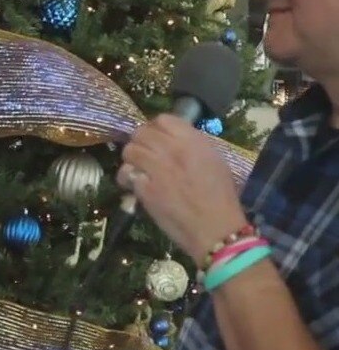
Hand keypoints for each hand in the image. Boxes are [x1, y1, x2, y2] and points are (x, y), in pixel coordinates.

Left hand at [117, 114, 246, 265]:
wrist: (217, 229)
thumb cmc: (221, 197)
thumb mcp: (214, 161)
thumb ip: (192, 145)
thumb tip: (171, 139)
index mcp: (192, 141)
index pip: (162, 119)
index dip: (155, 127)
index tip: (156, 137)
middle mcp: (172, 150)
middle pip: (141, 132)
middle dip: (140, 142)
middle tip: (144, 154)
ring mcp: (157, 168)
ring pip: (129, 151)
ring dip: (131, 159)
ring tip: (138, 169)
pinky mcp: (145, 188)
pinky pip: (127, 174)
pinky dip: (128, 179)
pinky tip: (135, 186)